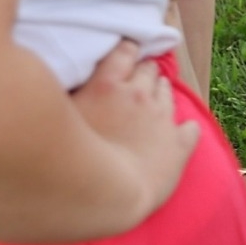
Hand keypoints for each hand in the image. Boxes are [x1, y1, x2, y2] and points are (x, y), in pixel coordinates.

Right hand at [68, 40, 196, 223]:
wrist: (109, 195)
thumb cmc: (69, 159)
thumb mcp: (56, 118)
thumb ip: (62, 97)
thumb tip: (55, 83)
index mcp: (108, 86)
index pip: (123, 54)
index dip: (127, 50)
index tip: (128, 49)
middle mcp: (139, 95)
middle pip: (147, 71)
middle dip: (143, 70)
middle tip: (140, 73)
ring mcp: (162, 118)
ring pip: (167, 93)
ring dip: (161, 90)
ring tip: (158, 92)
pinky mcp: (180, 144)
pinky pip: (190, 129)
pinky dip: (187, 128)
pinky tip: (186, 130)